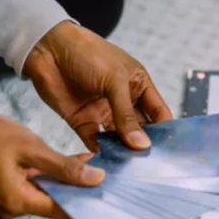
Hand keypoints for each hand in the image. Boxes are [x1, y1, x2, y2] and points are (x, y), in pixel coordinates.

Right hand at [0, 108, 104, 218]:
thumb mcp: (30, 148)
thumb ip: (64, 167)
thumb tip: (96, 179)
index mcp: (19, 202)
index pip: (65, 211)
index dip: (90, 203)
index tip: (113, 194)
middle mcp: (14, 209)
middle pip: (58, 204)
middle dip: (83, 190)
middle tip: (111, 177)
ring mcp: (9, 202)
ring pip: (49, 194)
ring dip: (70, 181)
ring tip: (98, 167)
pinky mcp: (8, 191)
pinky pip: (37, 187)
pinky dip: (54, 177)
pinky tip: (76, 164)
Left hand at [23, 21, 172, 151]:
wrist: (47, 48)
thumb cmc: (87, 53)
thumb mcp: (114, 80)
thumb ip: (126, 114)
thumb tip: (142, 144)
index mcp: (138, 85)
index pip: (158, 113)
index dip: (166, 130)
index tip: (171, 151)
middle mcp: (123, 101)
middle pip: (140, 130)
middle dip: (145, 146)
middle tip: (152, 166)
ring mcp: (104, 113)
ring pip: (120, 139)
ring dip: (124, 152)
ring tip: (132, 169)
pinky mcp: (84, 122)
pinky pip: (96, 142)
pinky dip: (102, 153)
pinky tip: (108, 164)